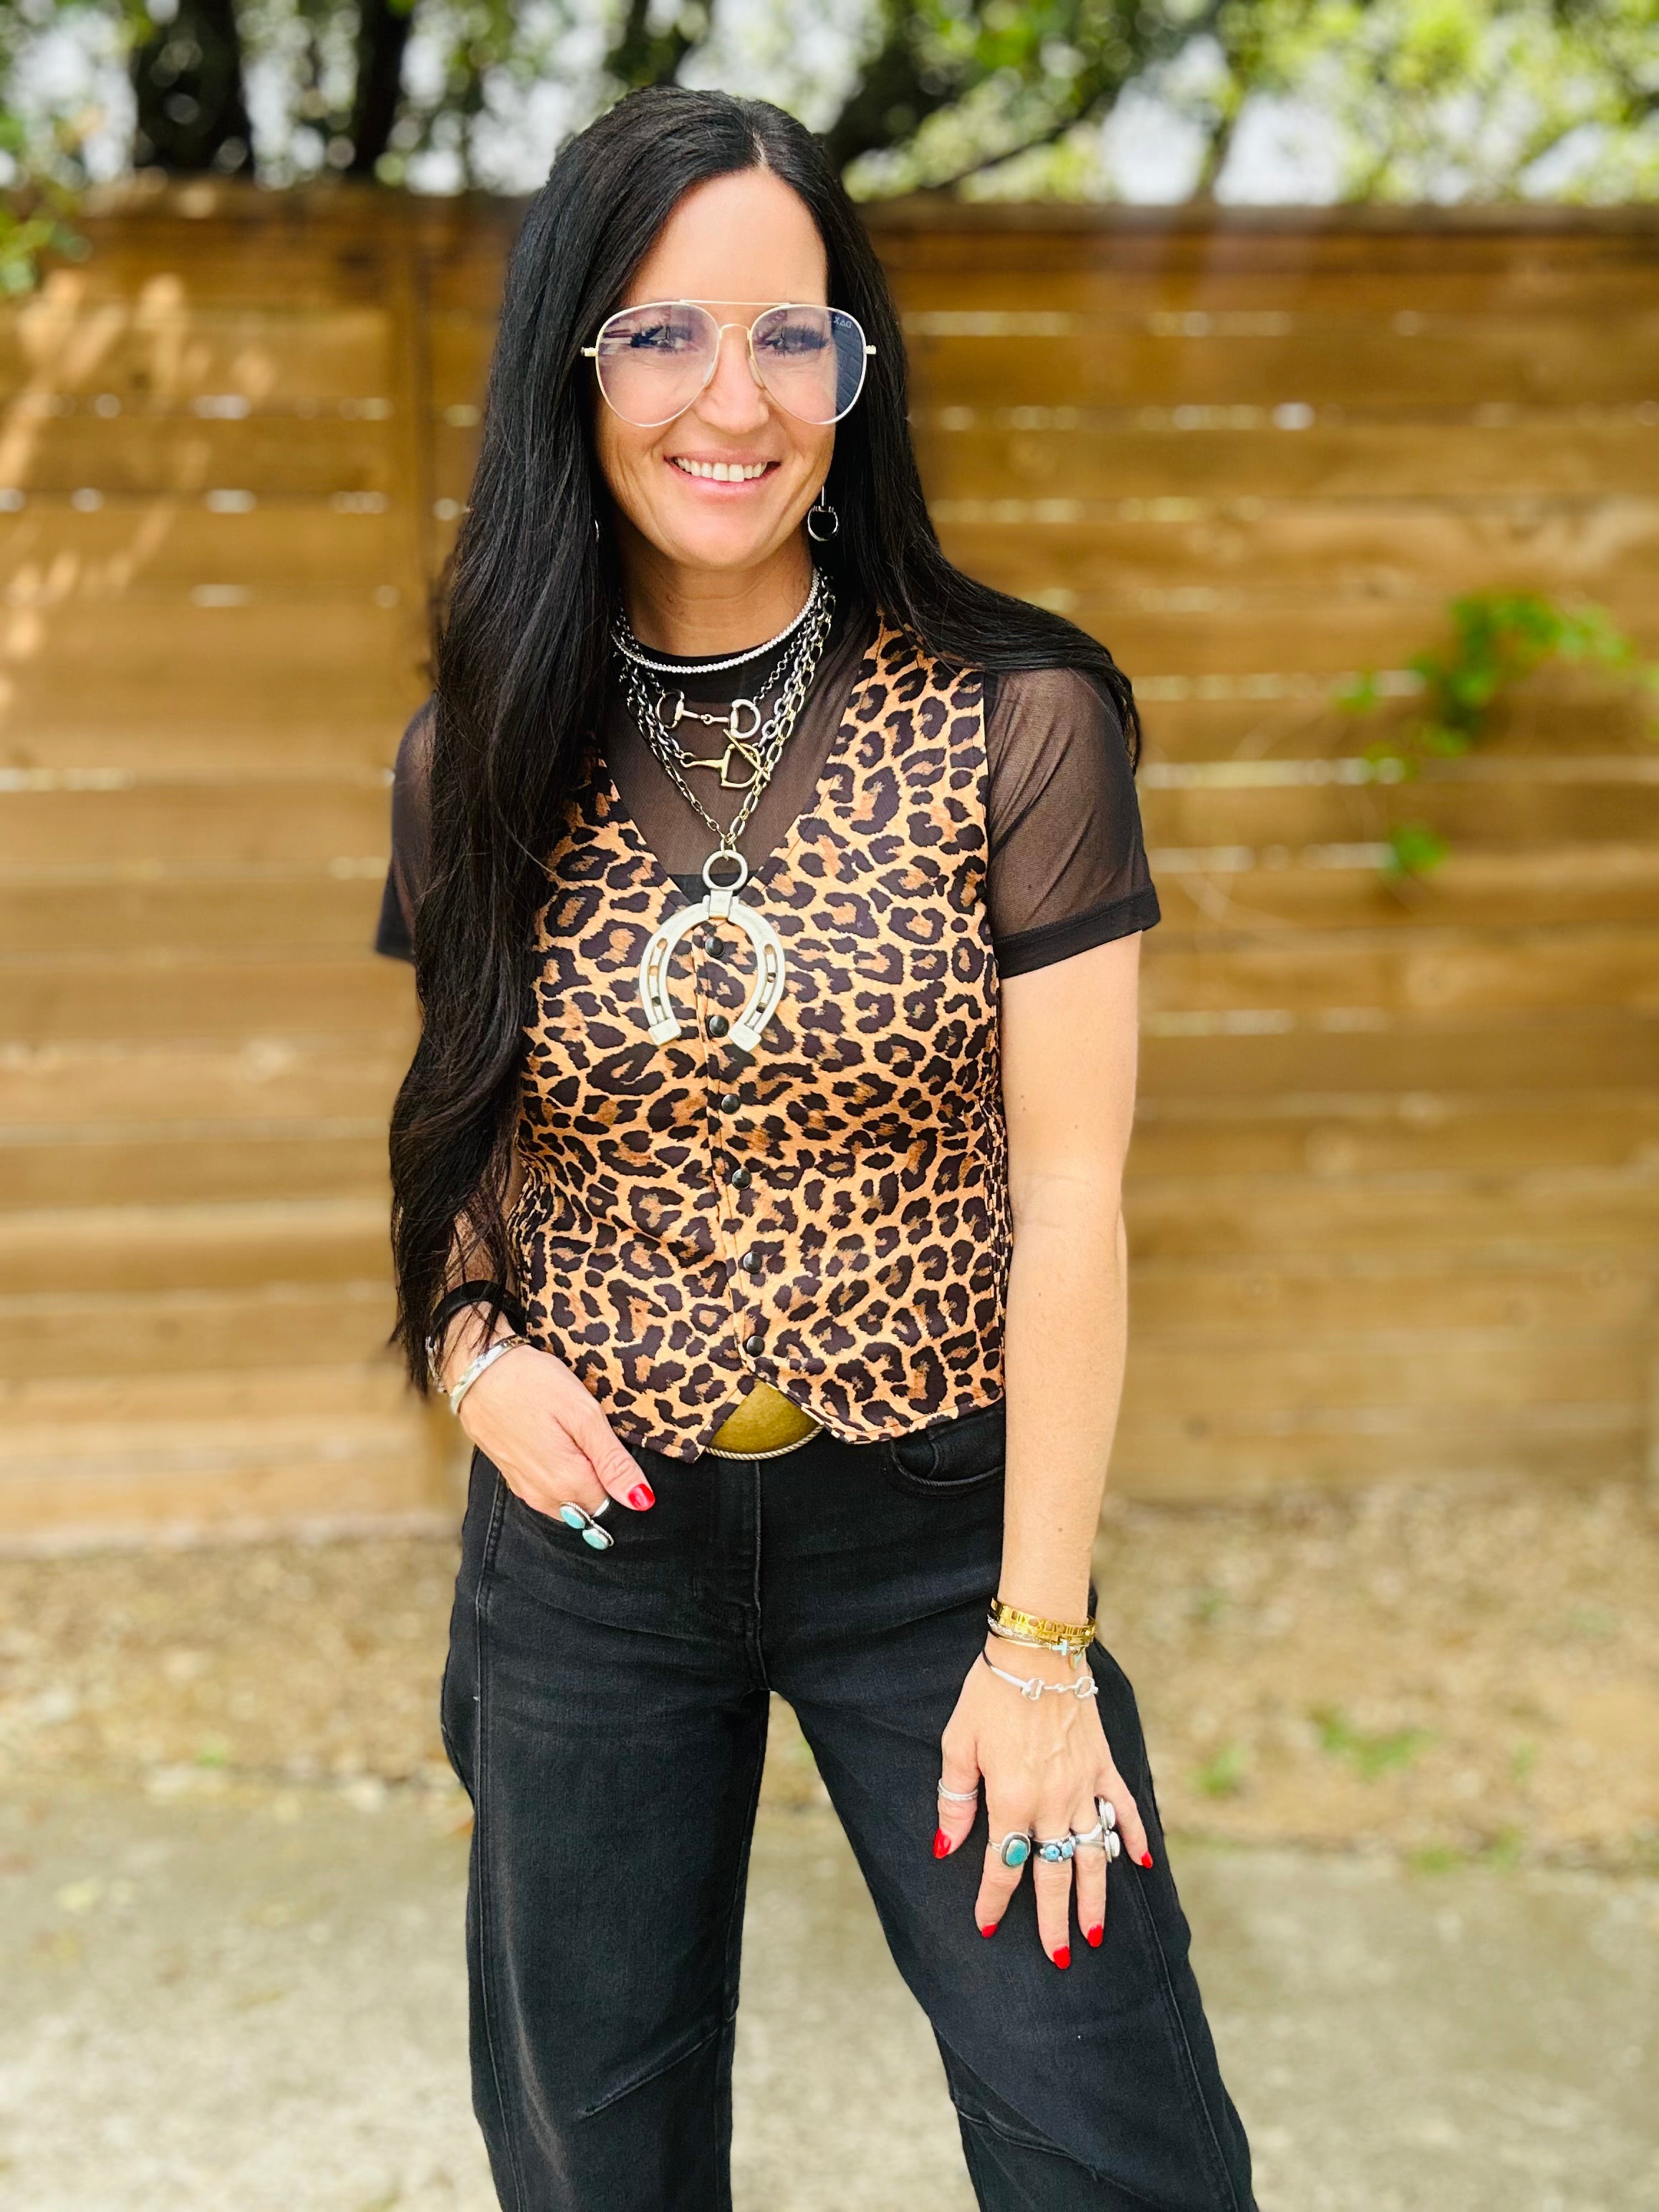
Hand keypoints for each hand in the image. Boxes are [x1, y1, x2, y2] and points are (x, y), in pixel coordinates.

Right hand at [457, 1341, 655, 1520]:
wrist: (477, 1370)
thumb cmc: (533, 1384)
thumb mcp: (583, 1414)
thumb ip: (613, 1461)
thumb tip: (641, 1500)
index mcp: (568, 1483)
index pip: (612, 1505)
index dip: (621, 1480)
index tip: (613, 1450)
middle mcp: (545, 1497)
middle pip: (590, 1506)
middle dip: (601, 1481)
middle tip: (591, 1437)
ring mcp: (526, 1490)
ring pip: (569, 1502)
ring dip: (579, 1479)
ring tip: (572, 1437)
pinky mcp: (513, 1479)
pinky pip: (547, 1492)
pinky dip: (559, 1476)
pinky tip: (555, 1444)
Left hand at [935, 1639, 1151, 1966]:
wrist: (1037, 1650)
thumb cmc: (990, 1693)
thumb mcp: (957, 1744)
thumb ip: (955, 1798)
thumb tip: (947, 1846)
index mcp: (1012, 1799)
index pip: (1003, 1865)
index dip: (994, 1899)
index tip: (987, 1925)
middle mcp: (1052, 1801)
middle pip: (1055, 1873)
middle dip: (1053, 1919)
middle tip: (1058, 1958)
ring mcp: (1084, 1785)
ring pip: (1092, 1854)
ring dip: (1094, 1896)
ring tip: (1093, 1933)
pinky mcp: (1105, 1766)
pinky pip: (1124, 1810)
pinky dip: (1133, 1838)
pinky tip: (1140, 1865)